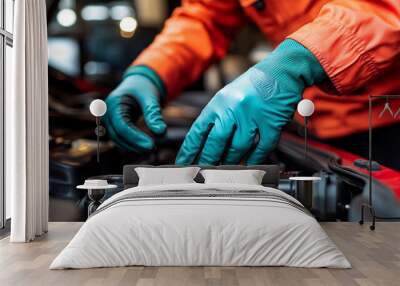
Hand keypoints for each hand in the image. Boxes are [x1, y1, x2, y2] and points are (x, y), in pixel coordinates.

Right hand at [103, 73, 165, 151]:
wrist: (138, 83)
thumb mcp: (150, 97)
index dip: (135, 138)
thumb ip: (154, 114)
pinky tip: (144, 146)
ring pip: (117, 139)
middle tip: (152, 148)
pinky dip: (131, 143)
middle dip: (134, 144)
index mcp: (114, 103)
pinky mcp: (114, 125)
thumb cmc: (144, 88)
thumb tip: (162, 132)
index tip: (151, 145)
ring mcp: (108, 120)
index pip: (122, 126)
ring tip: (150, 148)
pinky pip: (120, 138)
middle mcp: (107, 112)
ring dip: (132, 146)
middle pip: (117, 135)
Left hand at [176, 39, 325, 164]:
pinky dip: (255, 159)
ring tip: (225, 171)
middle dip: (208, 160)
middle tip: (204, 172)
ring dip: (231, 162)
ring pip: (238, 147)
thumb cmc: (254, 85)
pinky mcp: (271, 122)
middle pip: (216, 141)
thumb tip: (205, 142)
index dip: (190, 150)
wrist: (282, 70)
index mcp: (219, 102)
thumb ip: (217, 117)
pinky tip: (250, 165)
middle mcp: (234, 108)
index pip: (199, 130)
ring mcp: (253, 116)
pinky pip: (262, 147)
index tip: (184, 162)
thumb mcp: (228, 96)